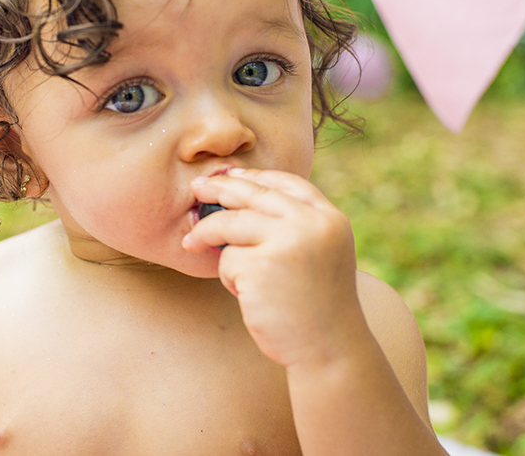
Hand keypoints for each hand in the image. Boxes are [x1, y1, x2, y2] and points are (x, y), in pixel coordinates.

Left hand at [183, 168, 368, 370]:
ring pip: (230, 223)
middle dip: (219, 188)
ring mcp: (287, 243)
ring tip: (195, 246)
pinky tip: (248, 294)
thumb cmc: (317, 302)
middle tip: (197, 188)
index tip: (229, 175)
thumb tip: (242, 190)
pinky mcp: (260, 267)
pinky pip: (226, 259)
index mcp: (329, 218)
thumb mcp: (319, 251)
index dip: (254, 177)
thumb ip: (294, 223)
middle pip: (253, 194)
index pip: (286, 182)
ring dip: (209, 235)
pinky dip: (228, 276)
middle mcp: (311, 224)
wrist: (329, 348)